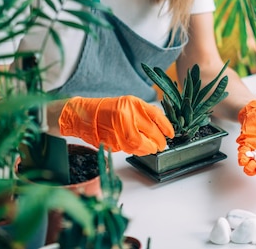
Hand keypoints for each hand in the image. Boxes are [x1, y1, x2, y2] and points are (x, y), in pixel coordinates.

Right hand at [58, 95, 173, 155]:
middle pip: (150, 133)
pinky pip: (128, 148)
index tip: (171, 134)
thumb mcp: (128, 104)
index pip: (156, 116)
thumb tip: (160, 129)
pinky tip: (138, 148)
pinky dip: (136, 150)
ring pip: (140, 144)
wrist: (84, 114)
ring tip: (151, 148)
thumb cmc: (107, 109)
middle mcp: (126, 115)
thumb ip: (144, 115)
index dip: (166, 127)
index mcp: (133, 104)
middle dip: (159, 142)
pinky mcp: (112, 140)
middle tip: (161, 145)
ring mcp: (118, 129)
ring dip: (148, 149)